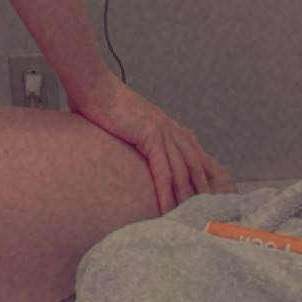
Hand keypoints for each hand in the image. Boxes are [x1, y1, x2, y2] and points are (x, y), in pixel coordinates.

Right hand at [70, 73, 236, 214]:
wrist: (92, 85)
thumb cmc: (102, 103)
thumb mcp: (125, 120)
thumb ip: (133, 135)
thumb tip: (126, 148)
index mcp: (166, 124)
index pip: (193, 151)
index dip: (203, 173)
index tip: (208, 193)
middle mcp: (169, 127)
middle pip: (195, 163)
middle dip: (203, 188)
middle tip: (208, 211)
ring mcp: (161, 130)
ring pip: (182, 169)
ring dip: (186, 195)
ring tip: (189, 217)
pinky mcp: (149, 134)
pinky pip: (162, 169)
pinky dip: (166, 190)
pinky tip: (166, 207)